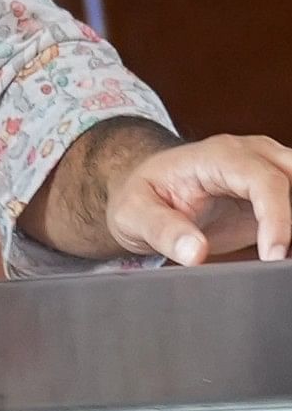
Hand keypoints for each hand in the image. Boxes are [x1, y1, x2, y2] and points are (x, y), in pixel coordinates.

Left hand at [100, 132, 291, 263]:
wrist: (143, 193)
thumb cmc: (139, 198)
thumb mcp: (133, 214)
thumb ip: (162, 231)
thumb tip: (195, 252)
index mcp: (215, 156)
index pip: (263, 180)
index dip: (277, 217)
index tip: (272, 255)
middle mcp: (248, 155)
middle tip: (286, 253)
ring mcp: (264, 170)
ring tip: (285, 254)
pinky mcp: (272, 192)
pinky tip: (284, 252)